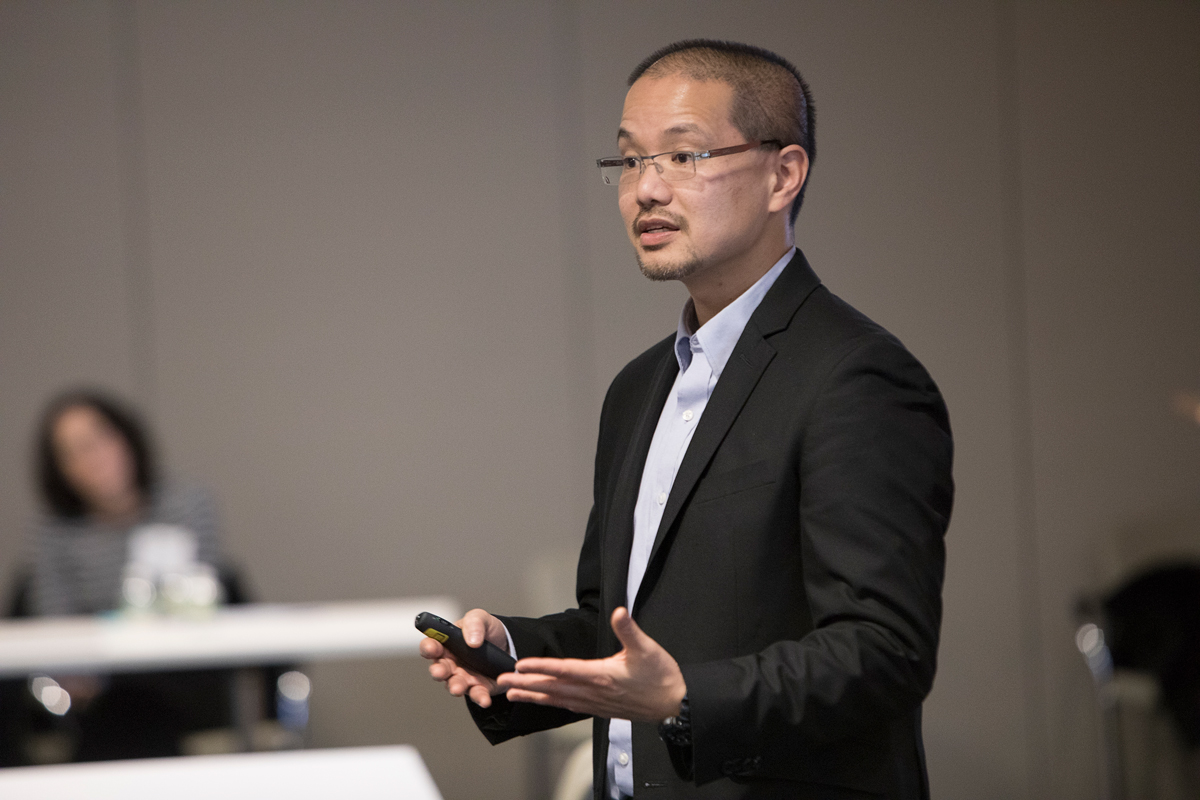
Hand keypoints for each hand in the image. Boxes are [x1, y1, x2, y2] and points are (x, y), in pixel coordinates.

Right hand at [419, 608, 509, 707]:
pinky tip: (484, 700)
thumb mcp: (481, 618)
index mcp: (446, 644)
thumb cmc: (487, 630)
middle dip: (438, 671)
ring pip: (454, 684)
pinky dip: (479, 698)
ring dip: (455, 687)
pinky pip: (476, 695)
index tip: (432, 648)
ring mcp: (463, 677)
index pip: (430, 646)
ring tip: (458, 688)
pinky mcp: (478, 688)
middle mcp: (451, 663)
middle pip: (439, 669)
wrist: (508, 645)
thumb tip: (472, 641)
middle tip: (439, 672)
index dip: (428, 647)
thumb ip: (474, 623)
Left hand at [497, 607, 685, 721]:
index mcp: (602, 676)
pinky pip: (569, 707)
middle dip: (526, 686)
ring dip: (533, 697)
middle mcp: (594, 692)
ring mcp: (596, 703)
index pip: (564, 671)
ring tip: (512, 695)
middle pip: (553, 689)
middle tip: (501, 684)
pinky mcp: (600, 709)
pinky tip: (543, 702)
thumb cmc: (661, 677)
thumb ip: (629, 630)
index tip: (520, 665)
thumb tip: (619, 612)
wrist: (675, 704)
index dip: (541, 668)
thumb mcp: (647, 648)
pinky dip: (552, 704)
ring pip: (557, 700)